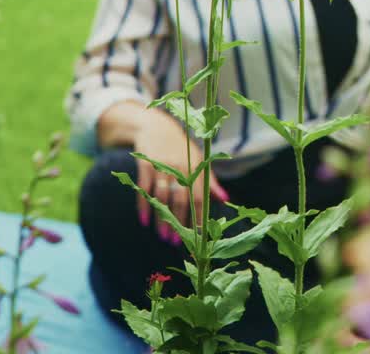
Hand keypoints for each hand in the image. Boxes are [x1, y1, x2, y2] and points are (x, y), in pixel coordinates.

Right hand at [133, 112, 228, 243]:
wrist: (155, 126)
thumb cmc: (181, 147)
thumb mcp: (198, 159)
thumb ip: (210, 180)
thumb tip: (226, 199)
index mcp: (195, 168)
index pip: (200, 197)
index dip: (199, 217)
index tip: (198, 236)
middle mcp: (180, 167)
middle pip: (181, 200)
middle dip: (179, 223)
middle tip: (177, 243)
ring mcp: (162, 165)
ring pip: (162, 197)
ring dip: (162, 219)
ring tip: (163, 237)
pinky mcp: (146, 164)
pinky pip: (144, 188)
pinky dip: (144, 205)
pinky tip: (144, 221)